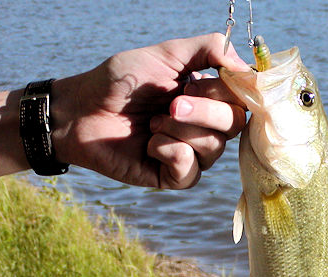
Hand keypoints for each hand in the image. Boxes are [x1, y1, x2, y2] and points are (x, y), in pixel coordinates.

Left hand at [50, 33, 248, 188]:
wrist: (80, 111)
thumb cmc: (120, 82)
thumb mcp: (166, 54)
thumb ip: (209, 49)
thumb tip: (246, 66)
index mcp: (208, 97)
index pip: (242, 99)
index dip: (228, 92)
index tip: (196, 83)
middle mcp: (206, 126)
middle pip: (234, 124)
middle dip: (203, 111)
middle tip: (171, 104)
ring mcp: (193, 154)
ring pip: (214, 148)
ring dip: (179, 130)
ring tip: (152, 123)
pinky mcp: (175, 177)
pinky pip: (191, 170)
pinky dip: (169, 152)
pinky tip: (149, 145)